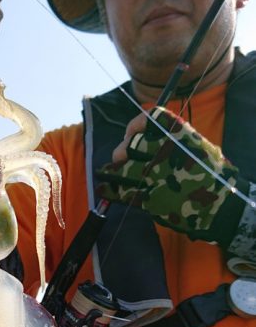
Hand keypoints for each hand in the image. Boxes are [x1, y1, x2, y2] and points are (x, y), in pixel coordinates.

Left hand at [97, 107, 247, 248]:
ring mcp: (152, 175)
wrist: (221, 203)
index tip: (131, 134)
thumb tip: (145, 138)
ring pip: (120, 169)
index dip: (134, 128)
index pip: (145, 122)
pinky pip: (120, 192)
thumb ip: (170, 141)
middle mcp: (160, 151)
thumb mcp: (194, 147)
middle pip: (128, 147)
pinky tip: (104, 191)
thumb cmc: (210, 173)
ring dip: (112, 172)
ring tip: (107, 174)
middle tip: (120, 159)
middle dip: (122, 153)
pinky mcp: (147, 197)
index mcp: (175, 134)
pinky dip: (109, 191)